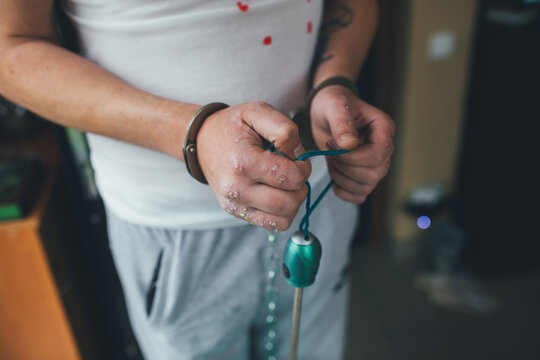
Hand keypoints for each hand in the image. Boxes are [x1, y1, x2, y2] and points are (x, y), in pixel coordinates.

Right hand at [197, 102, 310, 230]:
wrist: (203, 141)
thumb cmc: (233, 126)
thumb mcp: (257, 112)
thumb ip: (284, 129)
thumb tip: (298, 156)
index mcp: (244, 162)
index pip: (292, 178)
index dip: (304, 167)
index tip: (295, 158)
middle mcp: (237, 189)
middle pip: (290, 202)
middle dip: (301, 186)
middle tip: (292, 171)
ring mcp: (235, 204)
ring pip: (284, 219)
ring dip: (293, 201)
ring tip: (285, 183)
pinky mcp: (237, 213)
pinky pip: (272, 225)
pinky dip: (282, 213)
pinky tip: (277, 194)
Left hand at [310, 85, 394, 202]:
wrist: (326, 112)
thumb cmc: (333, 104)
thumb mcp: (334, 106)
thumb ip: (342, 123)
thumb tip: (349, 144)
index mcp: (383, 129)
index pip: (377, 155)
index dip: (352, 157)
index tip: (332, 145)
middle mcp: (384, 149)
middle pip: (373, 175)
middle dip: (345, 167)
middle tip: (330, 151)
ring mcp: (376, 164)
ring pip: (366, 187)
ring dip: (341, 178)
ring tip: (331, 160)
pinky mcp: (363, 175)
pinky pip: (359, 195)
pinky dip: (343, 191)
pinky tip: (334, 176)